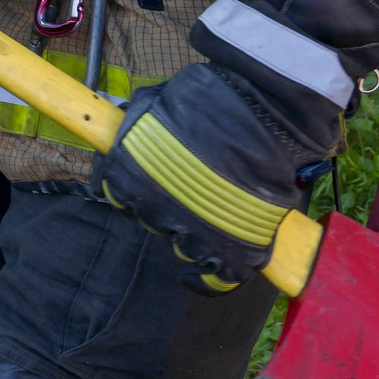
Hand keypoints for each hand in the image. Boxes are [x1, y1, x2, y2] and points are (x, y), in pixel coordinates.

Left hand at [90, 60, 338, 294]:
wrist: (264, 111)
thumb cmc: (209, 98)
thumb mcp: (155, 101)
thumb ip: (136, 123)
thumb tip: (121, 122)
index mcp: (126, 175)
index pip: (114, 192)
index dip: (131, 183)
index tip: (144, 179)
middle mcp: (151, 210)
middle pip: (148, 216)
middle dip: (164, 201)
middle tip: (189, 181)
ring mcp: (190, 234)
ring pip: (180, 243)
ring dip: (191, 229)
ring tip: (213, 205)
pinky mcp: (230, 253)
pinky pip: (214, 279)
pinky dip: (209, 280)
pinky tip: (204, 274)